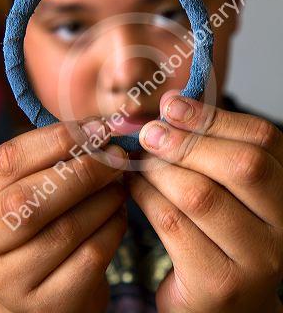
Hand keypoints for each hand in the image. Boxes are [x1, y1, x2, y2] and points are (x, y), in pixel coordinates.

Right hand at [0, 118, 127, 312]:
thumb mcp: (39, 189)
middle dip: (85, 171)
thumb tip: (99, 130)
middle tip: (117, 157)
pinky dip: (113, 228)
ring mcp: (12, 281)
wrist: (46, 285)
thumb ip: (57, 162)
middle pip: (31, 200)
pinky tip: (118, 215)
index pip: (10, 161)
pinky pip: (90, 256)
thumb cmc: (45, 224)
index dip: (57, 139)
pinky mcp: (48, 305)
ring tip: (119, 186)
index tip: (98, 129)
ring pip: (66, 229)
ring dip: (105, 199)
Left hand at [126, 91, 282, 311]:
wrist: (221, 301)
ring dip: (158, 170)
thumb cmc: (216, 231)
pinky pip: (173, 224)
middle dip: (185, 142)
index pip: (262, 140)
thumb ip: (205, 146)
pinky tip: (135, 188)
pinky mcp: (220, 284)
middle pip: (240, 165)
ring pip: (200, 194)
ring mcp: (258, 259)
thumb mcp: (222, 185)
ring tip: (138, 161)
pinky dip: (145, 198)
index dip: (214, 117)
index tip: (173, 105)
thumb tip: (173, 104)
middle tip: (149, 133)